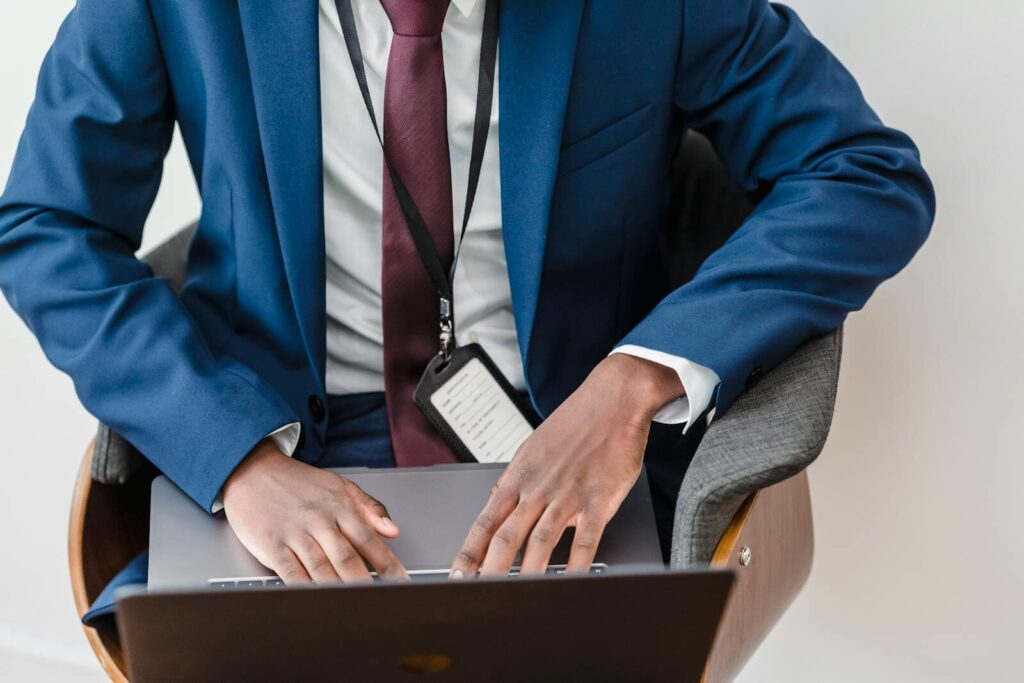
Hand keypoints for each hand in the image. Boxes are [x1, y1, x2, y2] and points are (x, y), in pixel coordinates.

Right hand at [222, 441, 408, 583]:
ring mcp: (294, 533)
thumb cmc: (298, 483)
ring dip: (339, 591)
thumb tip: (392, 530)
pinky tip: (317, 601)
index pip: (369, 539)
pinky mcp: (272, 545)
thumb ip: (369, 507)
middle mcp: (319, 519)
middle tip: (381, 601)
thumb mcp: (339, 485)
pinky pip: (291, 573)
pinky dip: (306, 589)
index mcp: (339, 505)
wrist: (252, 470)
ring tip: (355, 607)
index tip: (401, 582)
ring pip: (321, 569)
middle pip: (347, 558)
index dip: (388, 564)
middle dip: (366, 584)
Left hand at [450, 354, 682, 577]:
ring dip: (527, 574)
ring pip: (541, 542)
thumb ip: (518, 482)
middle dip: (490, 570)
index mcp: (519, 475)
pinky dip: (578, 566)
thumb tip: (500, 506)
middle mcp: (538, 487)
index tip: (458, 574)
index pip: (486, 520)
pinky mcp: (599, 500)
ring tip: (518, 599)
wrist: (612, 399)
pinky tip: (572, 583)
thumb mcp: (533, 449)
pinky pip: (586, 540)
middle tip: (479, 595)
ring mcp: (568, 495)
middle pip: (507, 536)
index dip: (469, 551)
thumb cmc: (574, 423)